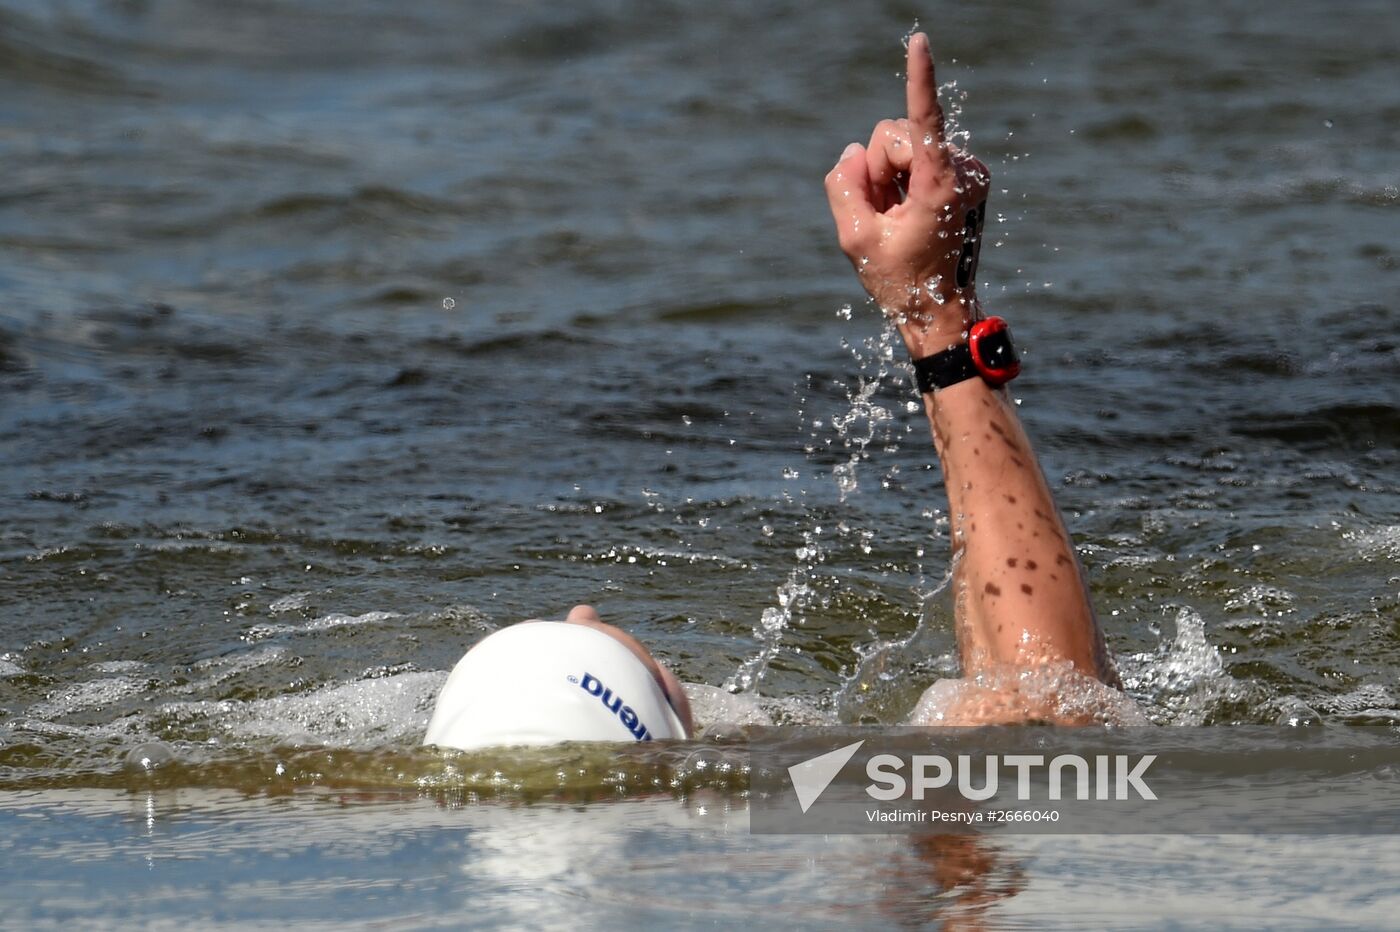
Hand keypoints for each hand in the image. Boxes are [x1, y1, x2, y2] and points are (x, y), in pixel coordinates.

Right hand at [824, 33, 991, 357]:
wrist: (940, 311)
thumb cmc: (902, 283)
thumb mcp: (855, 239)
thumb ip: (843, 186)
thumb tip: (853, 152)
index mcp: (940, 187)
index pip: (923, 121)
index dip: (918, 79)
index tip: (919, 40)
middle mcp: (963, 172)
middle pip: (894, 135)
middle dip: (878, 169)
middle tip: (883, 213)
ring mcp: (969, 172)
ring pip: (903, 142)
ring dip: (889, 176)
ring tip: (896, 217)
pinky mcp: (966, 174)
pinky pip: (917, 154)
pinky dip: (902, 179)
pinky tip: (908, 211)